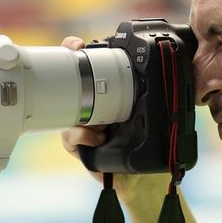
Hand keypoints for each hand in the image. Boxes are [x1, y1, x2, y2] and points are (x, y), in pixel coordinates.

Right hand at [59, 36, 170, 200]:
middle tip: (75, 57)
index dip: (77, 53)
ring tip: (103, 126)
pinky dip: (82, 136)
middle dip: (68, 71)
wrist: (140, 177)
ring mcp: (80, 126)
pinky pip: (69, 135)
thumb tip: (154, 72)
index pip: (87, 71)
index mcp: (105, 97)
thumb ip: (146, 96)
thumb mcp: (146, 114)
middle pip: (69, 86)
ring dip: (83, 114)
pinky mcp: (75, 144)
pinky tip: (98, 139)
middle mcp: (89, 109)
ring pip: (67, 112)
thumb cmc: (143, 143)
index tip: (78, 44)